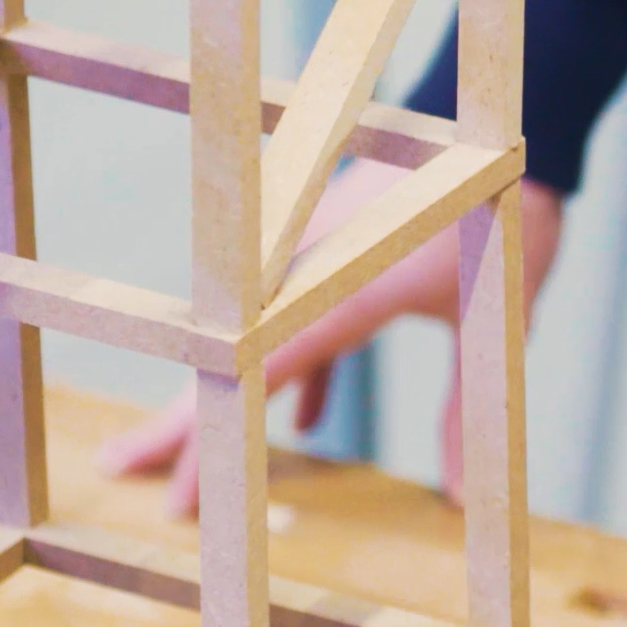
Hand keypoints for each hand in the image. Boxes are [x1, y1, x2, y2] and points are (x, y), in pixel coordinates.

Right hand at [94, 160, 564, 514]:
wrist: (510, 129)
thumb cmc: (505, 220)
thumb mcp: (491, 324)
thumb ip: (465, 413)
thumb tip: (459, 497)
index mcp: (334, 296)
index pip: (250, 382)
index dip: (206, 443)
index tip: (172, 496)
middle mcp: (304, 275)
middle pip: (223, 361)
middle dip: (177, 425)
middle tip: (116, 467)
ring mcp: (312, 259)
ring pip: (252, 343)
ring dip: (227, 400)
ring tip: (197, 459)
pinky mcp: (335, 251)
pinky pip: (299, 323)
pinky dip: (298, 375)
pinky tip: (305, 421)